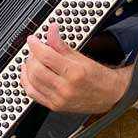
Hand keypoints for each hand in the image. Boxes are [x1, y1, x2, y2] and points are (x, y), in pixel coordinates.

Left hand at [20, 23, 137, 113]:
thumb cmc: (98, 76)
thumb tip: (51, 30)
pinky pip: (33, 94)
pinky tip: (29, 74)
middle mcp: (66, 88)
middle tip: (34, 49)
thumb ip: (61, 45)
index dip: (35, 45)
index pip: (46, 56)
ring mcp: (59, 99)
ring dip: (27, 68)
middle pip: (36, 69)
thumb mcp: (81, 57)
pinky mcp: (55, 106)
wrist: (111, 96)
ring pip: (32, 82)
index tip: (33, 39)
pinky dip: (27, 82)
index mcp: (74, 73)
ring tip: (32, 60)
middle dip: (31, 56)